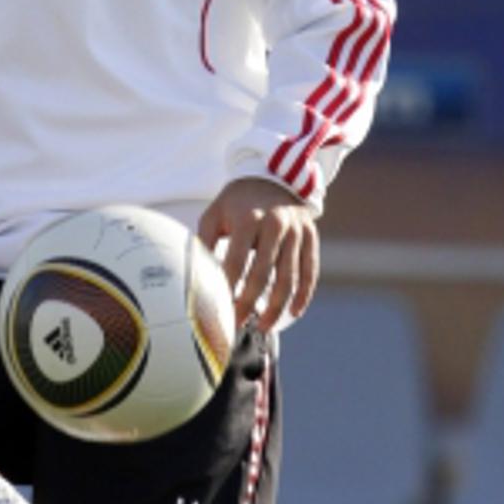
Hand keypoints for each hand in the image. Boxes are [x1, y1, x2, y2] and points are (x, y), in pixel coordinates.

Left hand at [197, 177, 319, 331]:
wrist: (275, 177)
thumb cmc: (237, 202)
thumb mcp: (214, 214)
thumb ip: (203, 242)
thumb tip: (192, 277)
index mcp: (248, 218)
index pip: (236, 261)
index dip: (227, 287)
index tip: (217, 309)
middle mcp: (276, 224)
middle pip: (263, 274)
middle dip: (249, 303)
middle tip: (237, 323)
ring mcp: (297, 231)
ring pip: (289, 278)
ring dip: (276, 307)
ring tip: (263, 326)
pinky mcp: (311, 237)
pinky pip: (310, 271)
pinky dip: (303, 294)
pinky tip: (293, 313)